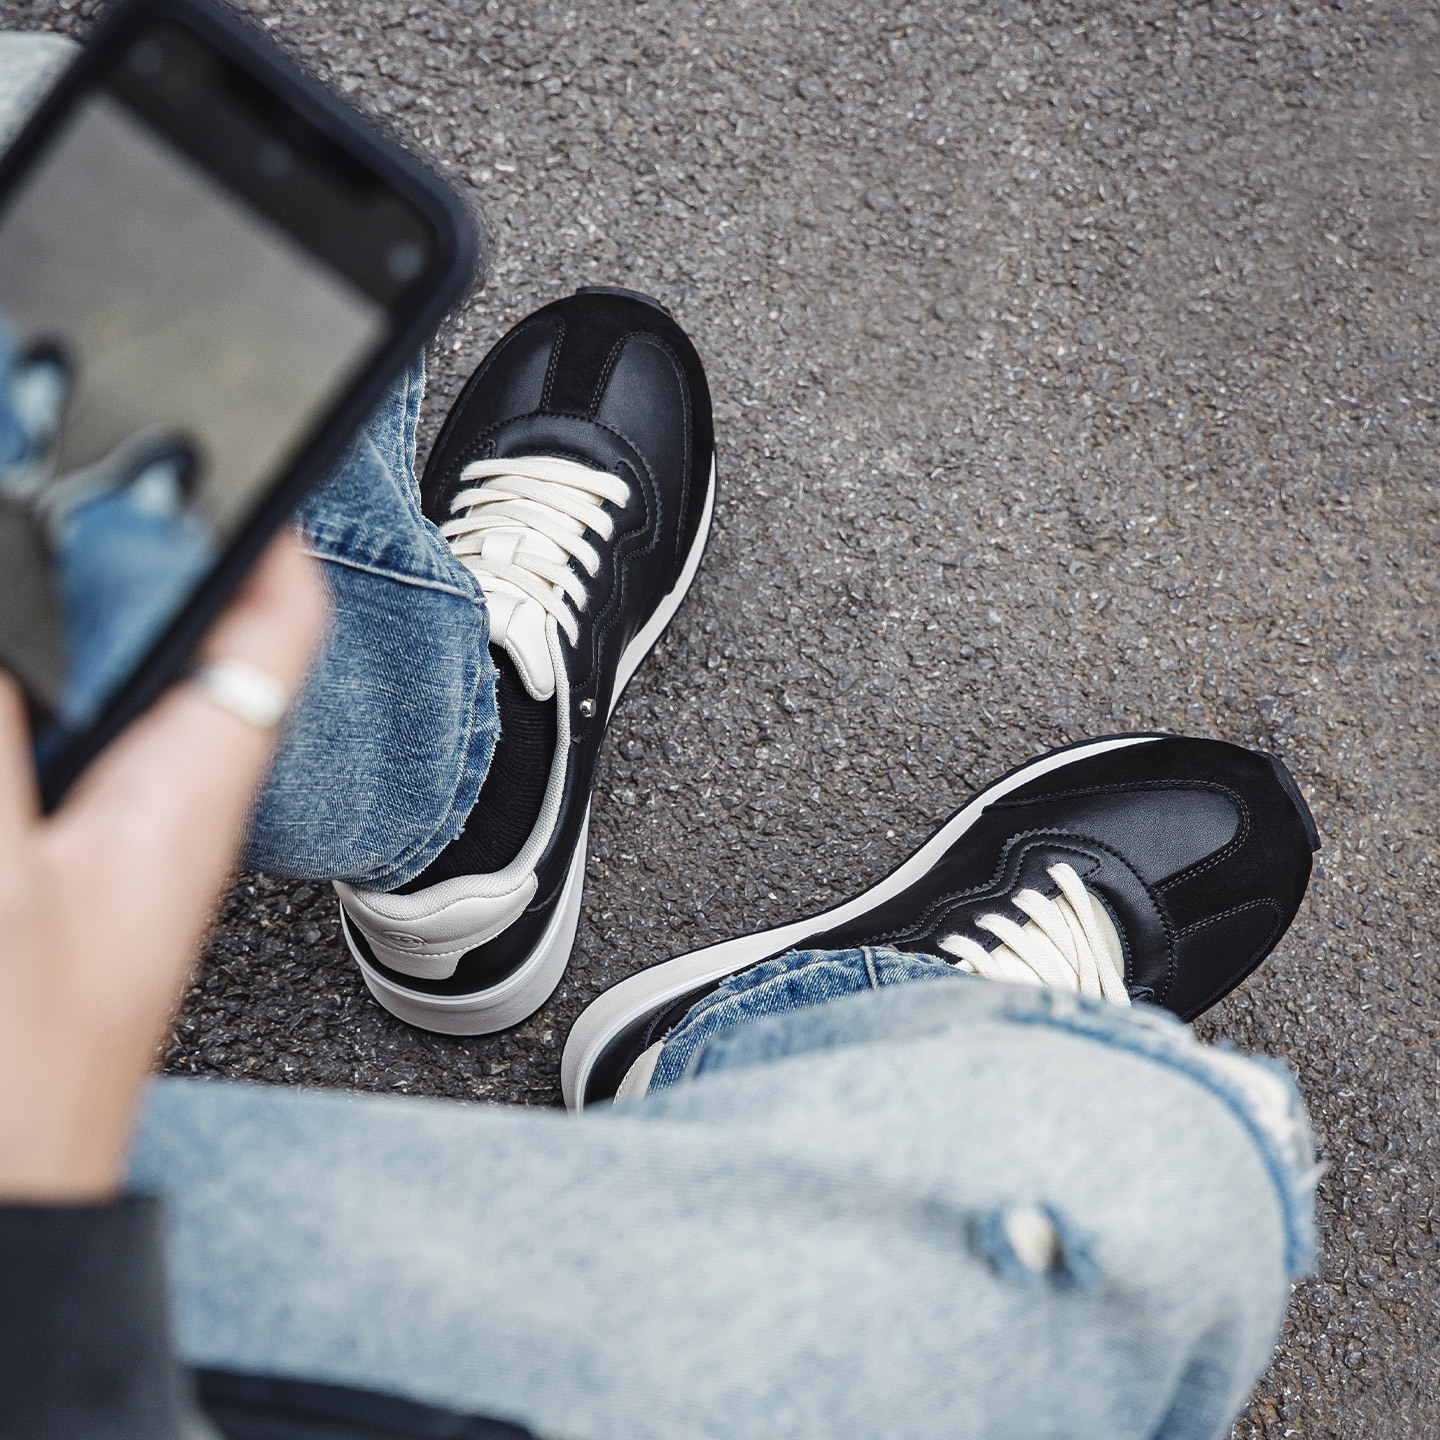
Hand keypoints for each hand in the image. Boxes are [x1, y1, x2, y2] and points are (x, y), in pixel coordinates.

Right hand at [0, 533, 327, 1202]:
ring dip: (73, 628)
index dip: (268, 531)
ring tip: (34, 546)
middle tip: (82, 479)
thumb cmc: (20, 1086)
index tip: (251, 451)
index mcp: (192, 796)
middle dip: (138, 557)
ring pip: (114, 694)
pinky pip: (56, 749)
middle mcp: (166, 808)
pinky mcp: (52, 872)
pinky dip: (40, 703)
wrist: (0, 1208)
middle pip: (186, 642)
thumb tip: (4, 617)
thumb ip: (2, 736)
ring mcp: (106, 841)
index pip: (276, 629)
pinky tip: (16, 665)